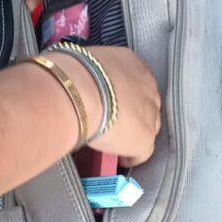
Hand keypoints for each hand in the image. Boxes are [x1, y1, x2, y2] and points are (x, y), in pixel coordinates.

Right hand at [84, 46, 161, 167]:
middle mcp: (147, 85)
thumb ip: (92, 72)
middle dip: (133, 113)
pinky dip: (132, 156)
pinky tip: (121, 158)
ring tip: (117, 140)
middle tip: (113, 121)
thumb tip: (80, 79)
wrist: (77, 94)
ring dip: (134, 133)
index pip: (134, 80)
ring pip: (148, 126)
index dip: (124, 94)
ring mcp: (149, 112)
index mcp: (131, 63)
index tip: (112, 101)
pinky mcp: (145, 137)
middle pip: (145, 103)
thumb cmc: (71, 75)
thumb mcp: (84, 62)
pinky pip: (143, 152)